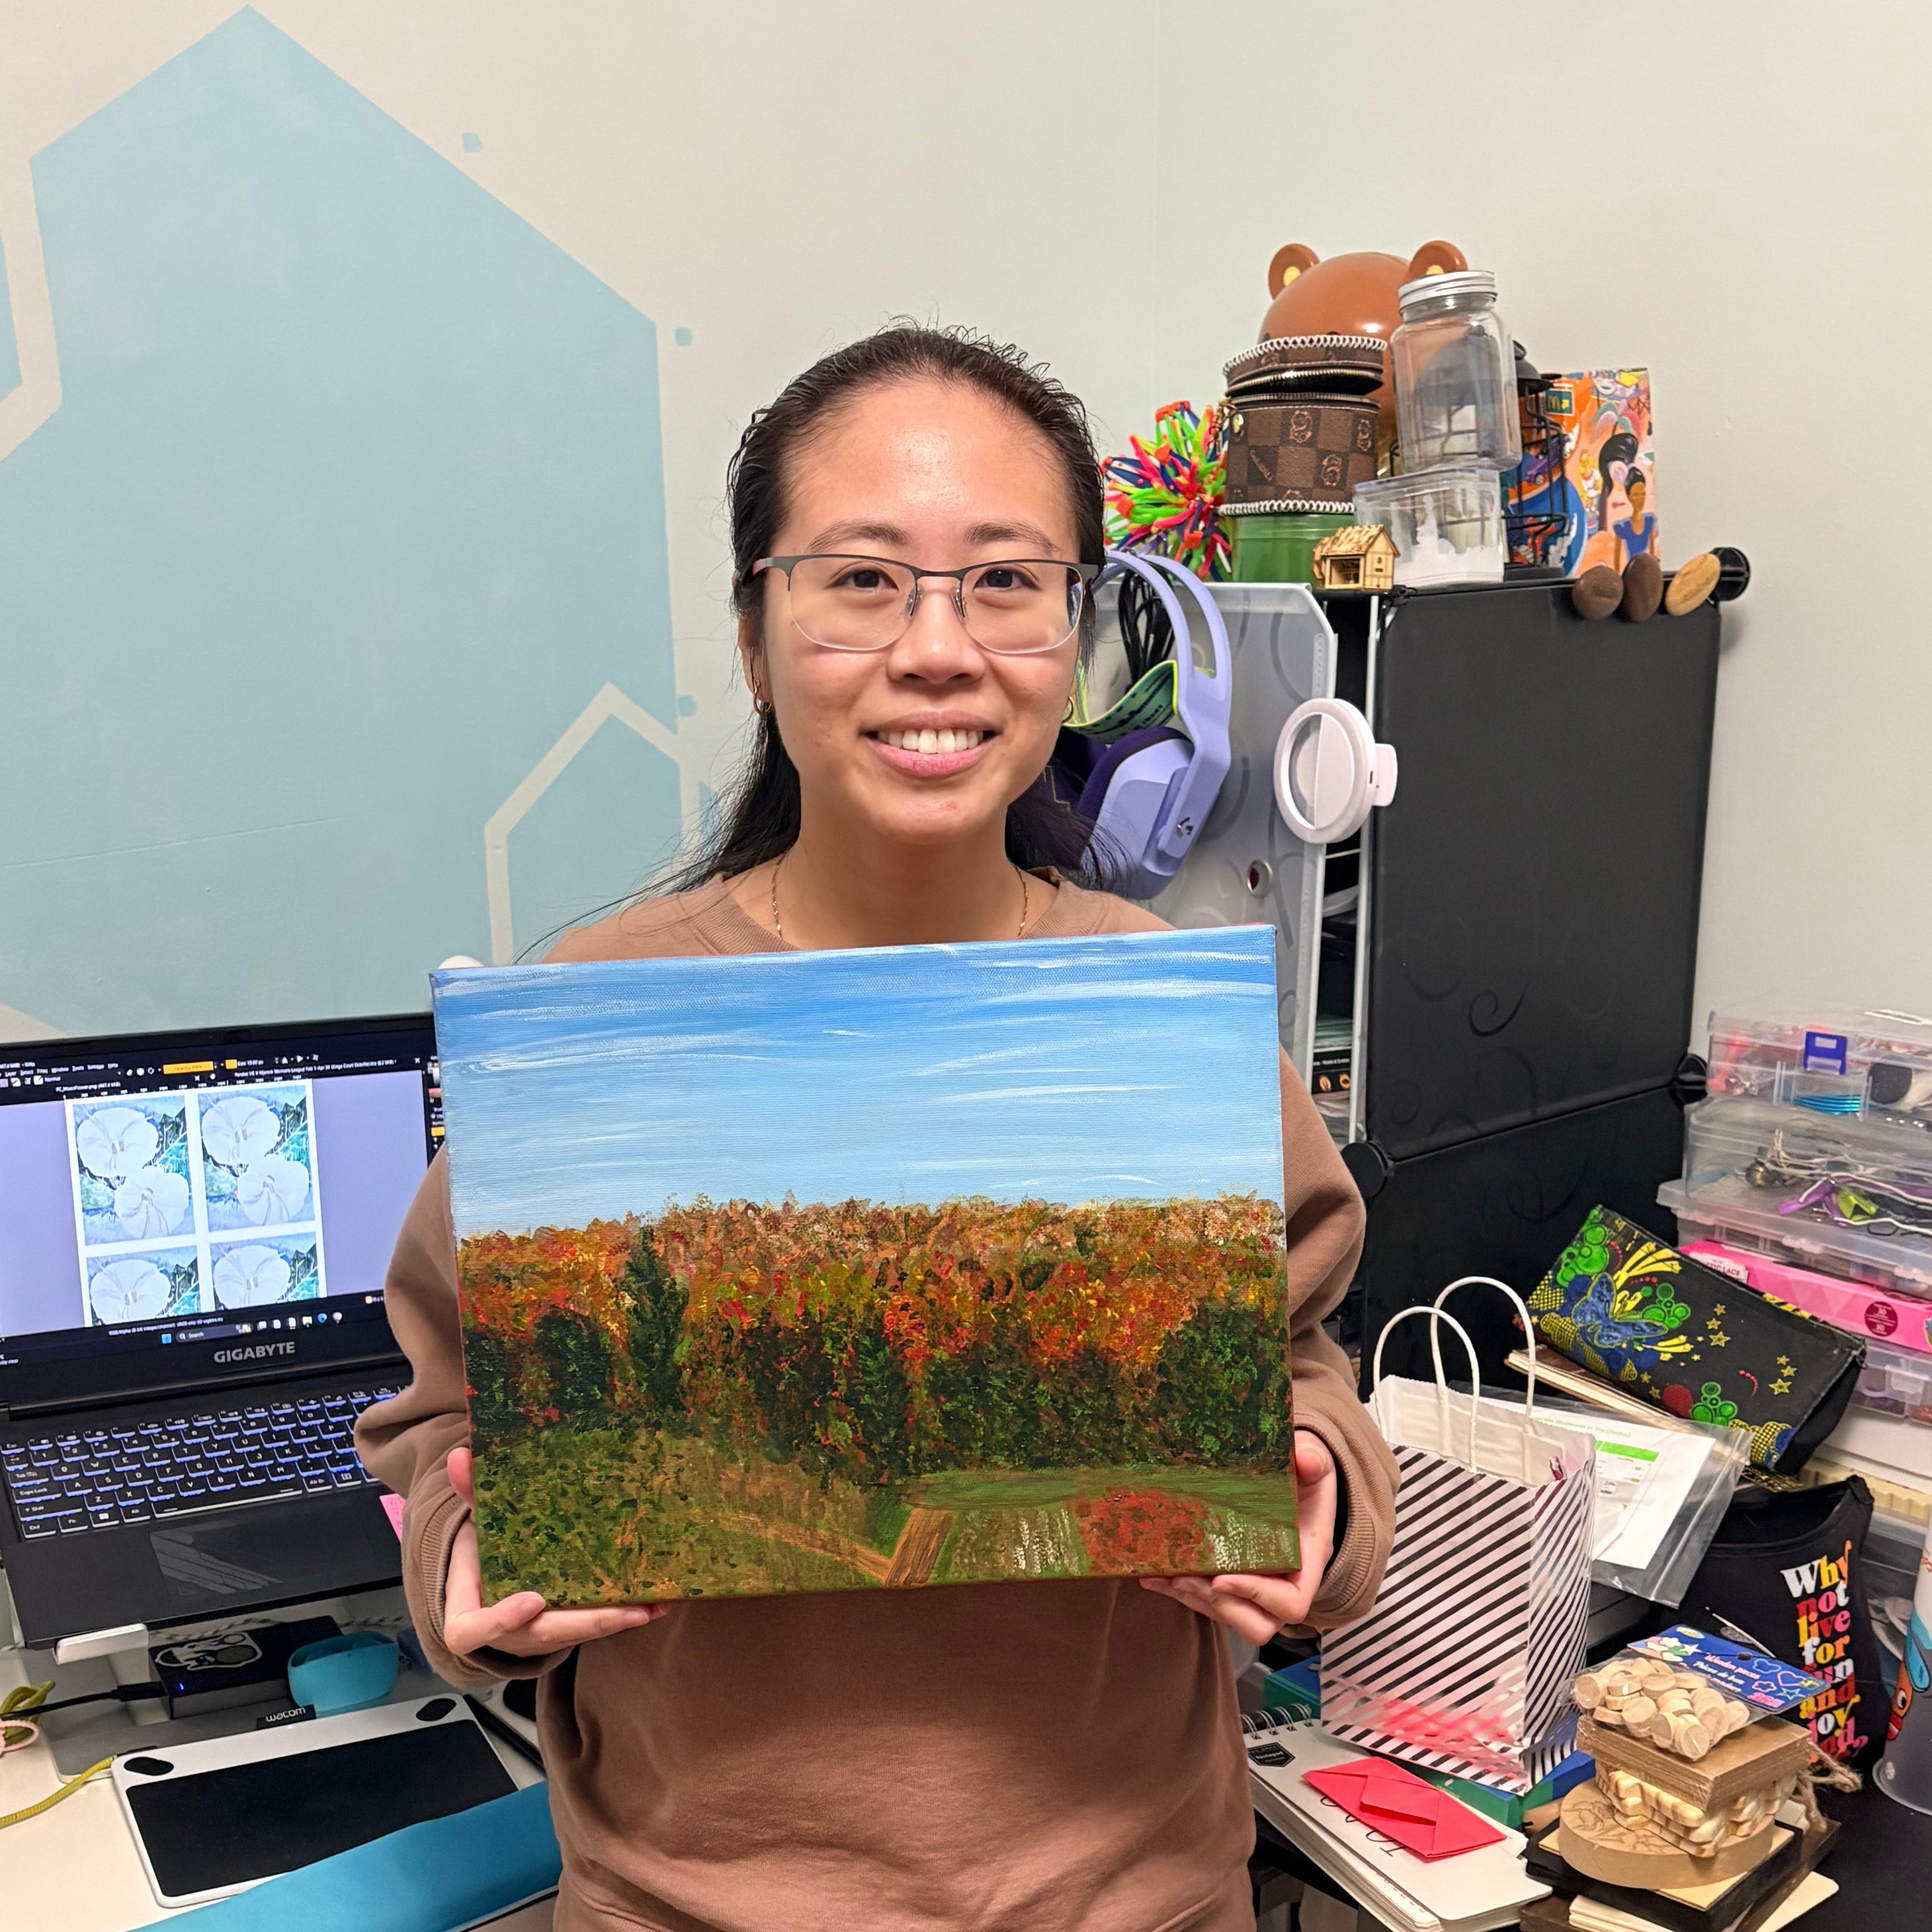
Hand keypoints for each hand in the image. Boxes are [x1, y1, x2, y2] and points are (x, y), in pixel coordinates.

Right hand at [441, 1446, 672, 1657]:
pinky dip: (623, 1616)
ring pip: (577, 1635)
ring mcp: (539, 1637)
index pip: (475, 1630)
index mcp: (471, 1615)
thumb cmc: (477, 1556)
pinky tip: (657, 1602)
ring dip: (617, 1621)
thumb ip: (470, 1495)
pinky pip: (592, 1628)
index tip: (534, 1598)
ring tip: (655, 1604)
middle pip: (544, 1635)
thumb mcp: (472, 1528)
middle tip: (628, 1610)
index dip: (502, 1620)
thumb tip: (461, 1455)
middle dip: (588, 1623)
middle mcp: (508, 1634)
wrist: (484, 1586)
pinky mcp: (564, 1632)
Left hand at [1140, 1429, 1337, 1644]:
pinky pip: (1204, 1599)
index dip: (1258, 1597)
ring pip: (1225, 1614)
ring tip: (1161, 1574)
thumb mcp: (1317, 1466)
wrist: (1299, 1487)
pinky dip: (1177, 1591)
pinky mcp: (1230, 1582)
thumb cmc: (1309, 1481)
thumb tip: (1305, 1459)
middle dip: (1219, 1605)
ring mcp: (1254, 1588)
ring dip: (1192, 1599)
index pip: (1291, 1603)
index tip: (1222, 1578)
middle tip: (1186, 1578)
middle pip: (1256, 1624)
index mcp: (1307, 1564)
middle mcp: (1283, 1586)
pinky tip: (1151, 1575)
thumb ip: (1314, 1461)